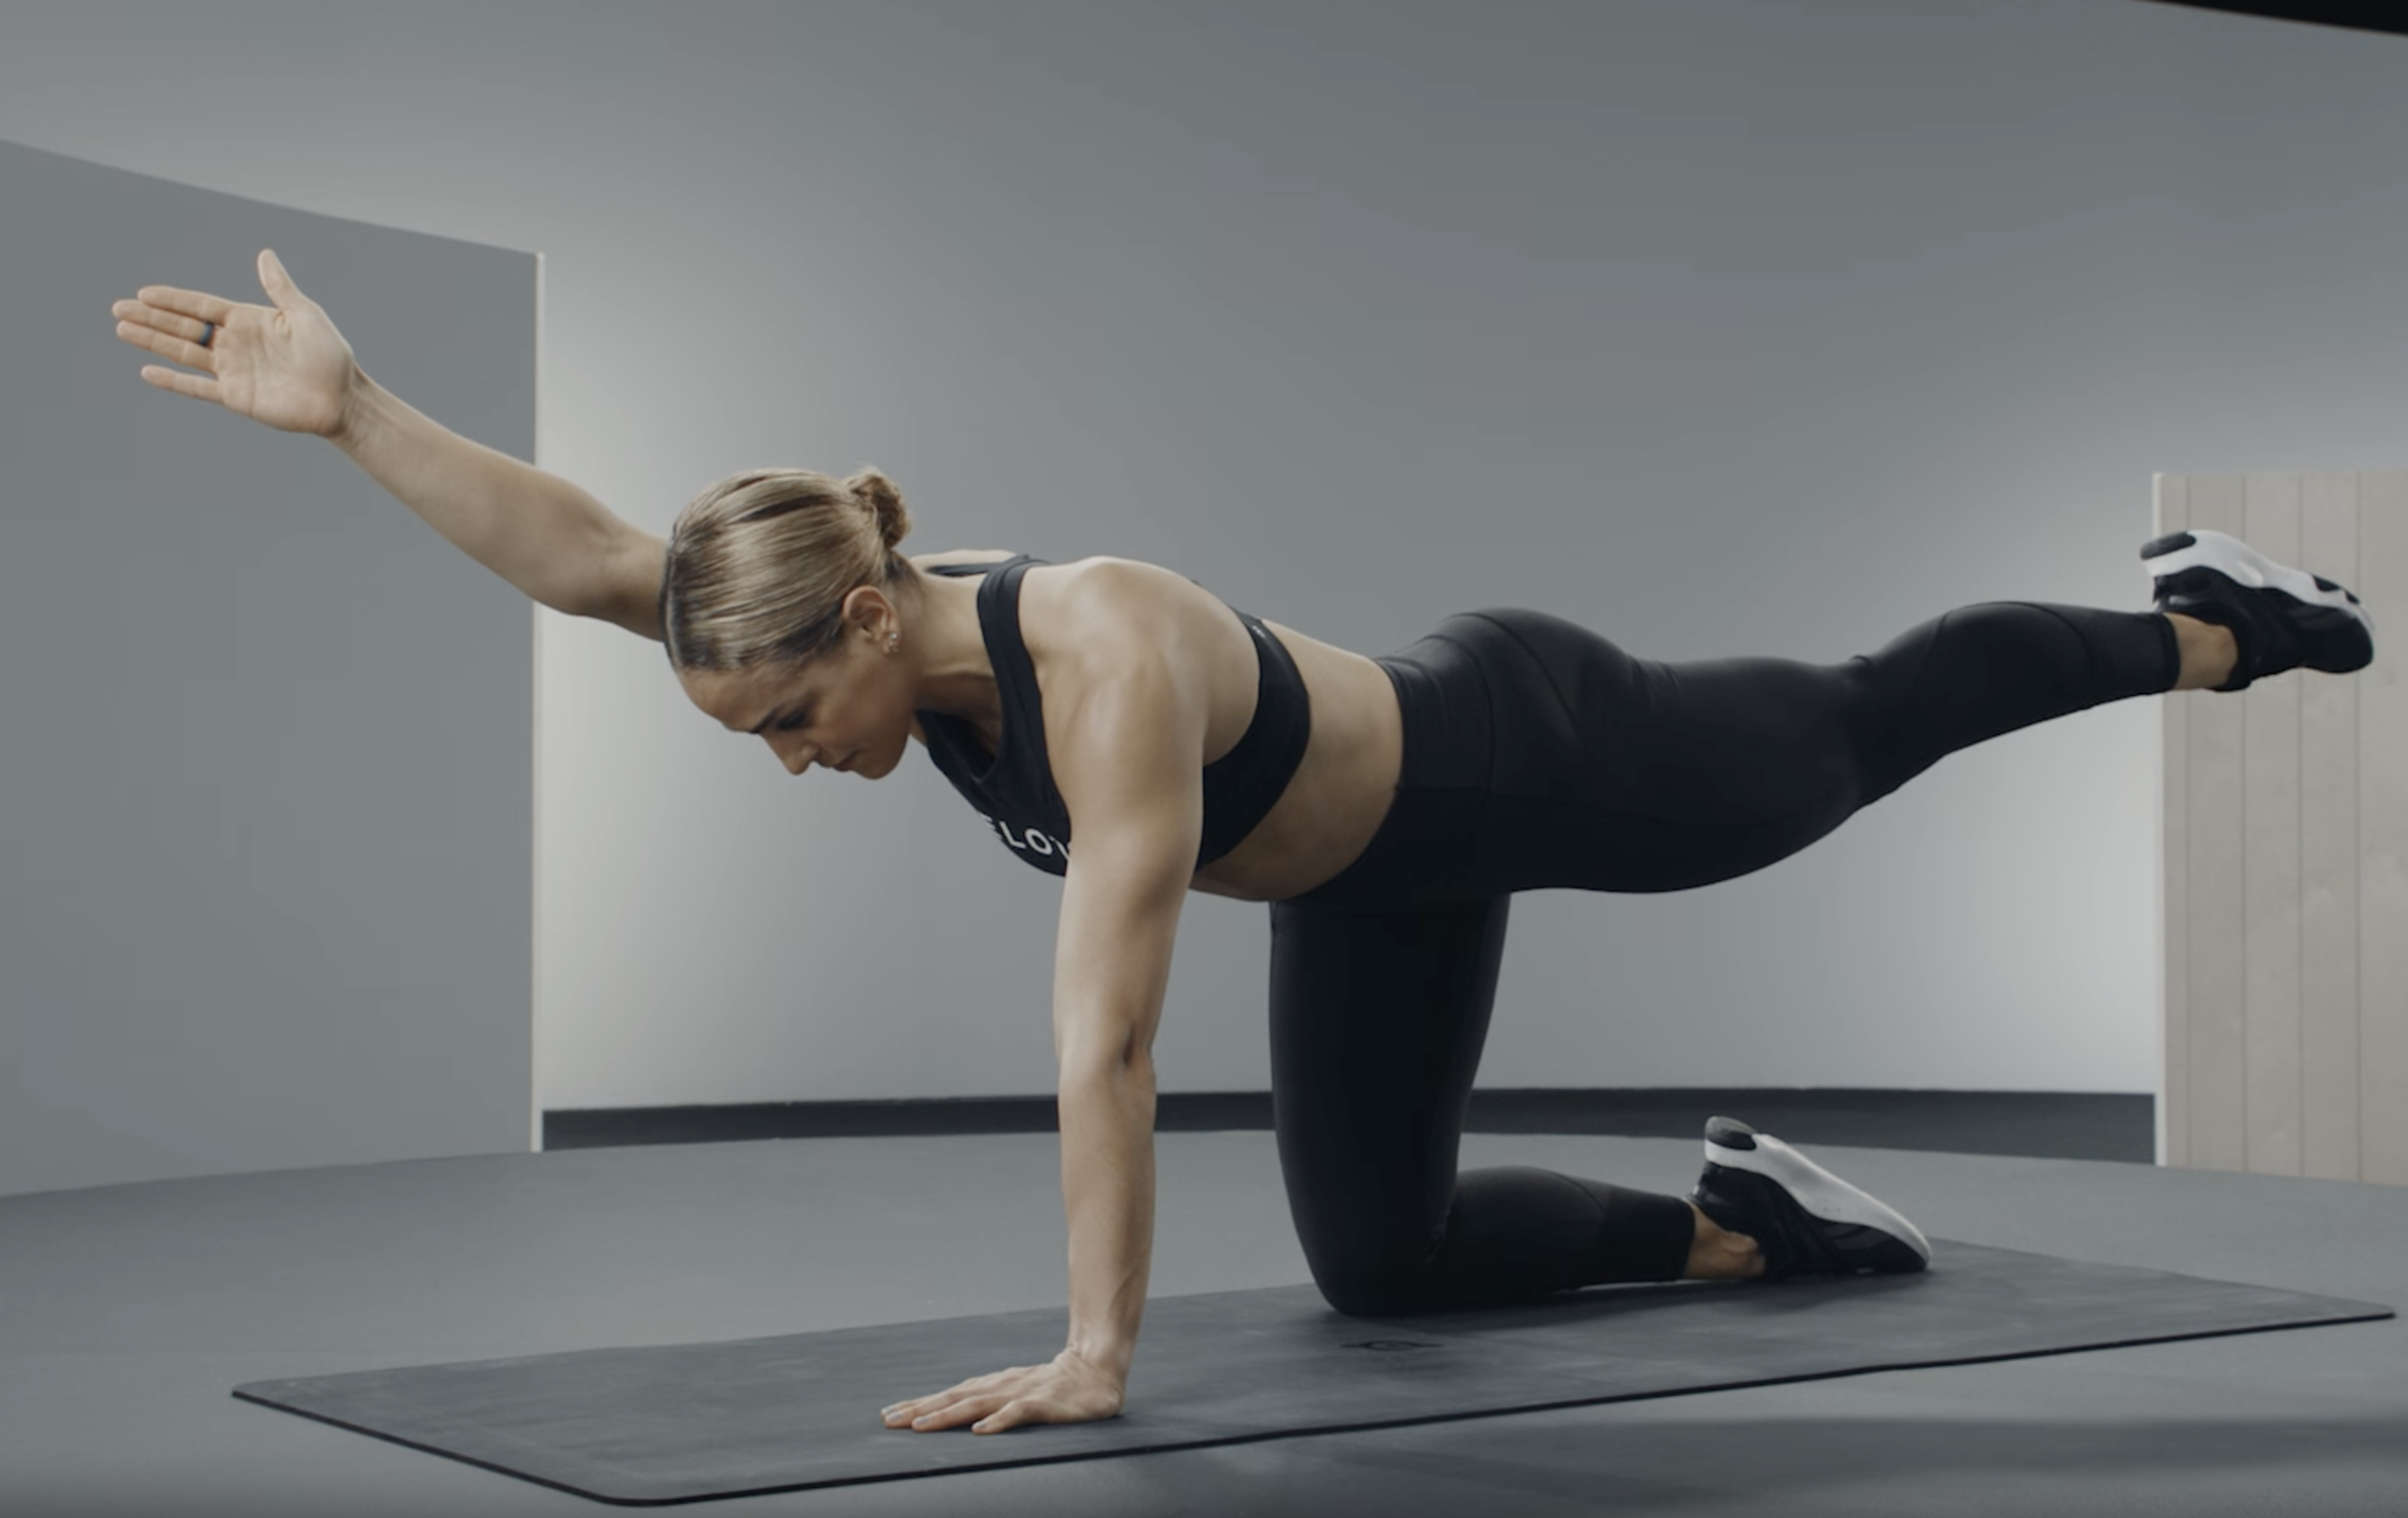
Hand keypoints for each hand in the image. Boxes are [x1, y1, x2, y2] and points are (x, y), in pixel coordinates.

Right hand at [111, 249, 358, 438]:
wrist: (342, 399)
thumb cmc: (330, 355)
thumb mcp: (305, 316)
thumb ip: (280, 288)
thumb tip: (264, 254)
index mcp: (248, 321)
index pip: (201, 307)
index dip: (173, 300)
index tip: (144, 292)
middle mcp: (235, 344)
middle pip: (184, 327)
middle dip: (152, 317)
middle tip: (118, 308)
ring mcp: (233, 370)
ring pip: (184, 353)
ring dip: (153, 342)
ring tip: (122, 329)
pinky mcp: (236, 396)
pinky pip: (198, 387)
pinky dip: (173, 381)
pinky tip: (147, 371)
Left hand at [879, 1347, 1125, 1435]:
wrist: (1096, 1369)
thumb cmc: (1055, 1386)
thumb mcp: (1017, 1393)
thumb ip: (992, 1403)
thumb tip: (962, 1418)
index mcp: (993, 1386)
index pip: (950, 1395)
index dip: (919, 1404)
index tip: (890, 1415)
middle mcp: (1000, 1386)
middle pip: (954, 1398)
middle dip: (920, 1409)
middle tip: (890, 1421)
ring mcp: (1021, 1393)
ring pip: (977, 1405)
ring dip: (947, 1414)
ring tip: (920, 1425)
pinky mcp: (1043, 1402)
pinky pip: (1018, 1413)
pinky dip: (998, 1421)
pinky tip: (980, 1432)